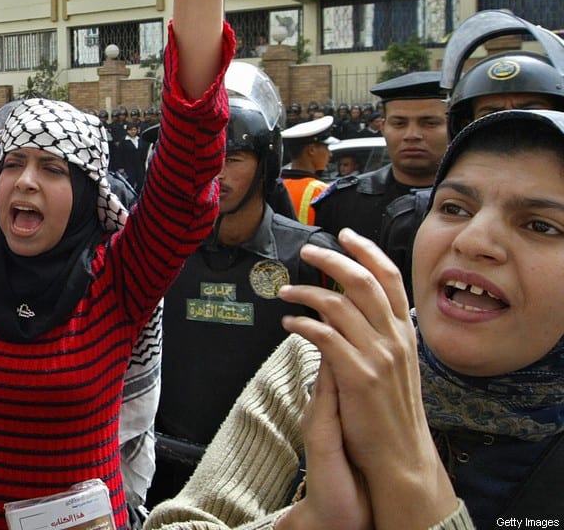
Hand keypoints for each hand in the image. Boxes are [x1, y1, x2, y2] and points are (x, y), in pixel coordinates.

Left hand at [280, 229, 456, 529]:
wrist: (400, 456)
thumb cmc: (391, 412)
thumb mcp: (397, 366)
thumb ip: (380, 334)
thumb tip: (352, 306)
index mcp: (406, 333)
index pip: (390, 278)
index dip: (367, 251)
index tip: (345, 234)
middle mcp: (395, 339)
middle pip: (363, 281)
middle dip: (332, 259)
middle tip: (308, 250)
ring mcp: (378, 357)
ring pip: (338, 304)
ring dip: (307, 292)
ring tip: (285, 291)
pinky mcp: (358, 376)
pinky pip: (324, 336)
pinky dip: (303, 323)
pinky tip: (289, 323)